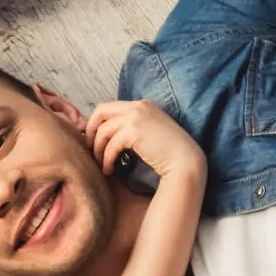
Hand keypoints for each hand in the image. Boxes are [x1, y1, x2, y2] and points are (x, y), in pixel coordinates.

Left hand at [84, 98, 205, 178]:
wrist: (185, 161)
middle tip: (89, 150)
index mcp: (142, 105)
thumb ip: (130, 128)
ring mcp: (136, 116)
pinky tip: (109, 170)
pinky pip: (111, 145)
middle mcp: (138, 106)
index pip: (109, 108)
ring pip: (103, 130)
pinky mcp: (134, 130)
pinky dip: (106, 159)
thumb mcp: (148, 132)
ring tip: (101, 164)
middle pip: (100, 112)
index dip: (96, 124)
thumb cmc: (168, 153)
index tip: (93, 141)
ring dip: (98, 149)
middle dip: (90, 132)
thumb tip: (104, 135)